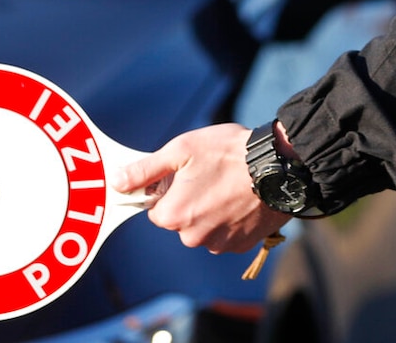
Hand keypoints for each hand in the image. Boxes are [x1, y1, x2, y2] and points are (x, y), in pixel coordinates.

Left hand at [112, 123, 291, 253]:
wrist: (280, 167)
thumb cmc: (229, 153)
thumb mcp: (181, 150)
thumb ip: (145, 170)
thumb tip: (116, 182)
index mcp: (174, 216)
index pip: (157, 210)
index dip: (170, 190)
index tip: (187, 175)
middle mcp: (194, 237)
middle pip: (181, 222)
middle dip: (191, 202)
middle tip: (210, 177)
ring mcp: (221, 244)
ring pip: (204, 229)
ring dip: (211, 211)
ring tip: (229, 185)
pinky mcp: (242, 245)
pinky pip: (226, 234)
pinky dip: (231, 219)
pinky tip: (242, 198)